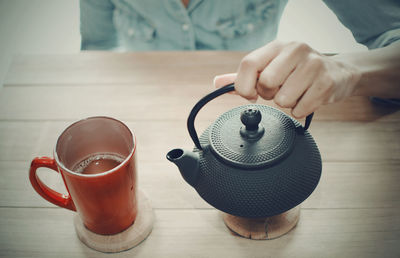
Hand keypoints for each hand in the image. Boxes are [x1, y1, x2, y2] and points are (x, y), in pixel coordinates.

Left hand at [214, 41, 361, 117]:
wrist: (339, 73)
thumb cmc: (299, 71)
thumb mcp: (271, 66)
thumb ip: (244, 76)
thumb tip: (217, 82)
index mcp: (277, 46)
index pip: (248, 64)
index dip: (243, 85)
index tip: (250, 94)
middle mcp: (295, 50)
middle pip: (266, 83)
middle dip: (269, 95)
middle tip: (279, 91)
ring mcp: (313, 66)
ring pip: (283, 99)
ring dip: (286, 103)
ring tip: (296, 92)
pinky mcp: (326, 83)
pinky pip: (300, 109)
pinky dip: (300, 110)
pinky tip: (307, 98)